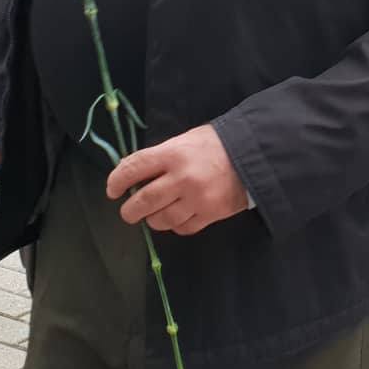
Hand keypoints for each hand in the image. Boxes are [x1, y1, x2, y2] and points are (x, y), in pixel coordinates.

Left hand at [107, 124, 248, 235]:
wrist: (255, 155)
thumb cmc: (217, 144)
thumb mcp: (186, 139)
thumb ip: (161, 156)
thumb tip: (133, 172)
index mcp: (173, 154)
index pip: (133, 168)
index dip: (116, 180)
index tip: (112, 190)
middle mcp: (182, 178)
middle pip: (143, 200)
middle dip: (130, 209)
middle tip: (129, 210)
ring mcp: (197, 199)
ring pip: (161, 219)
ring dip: (153, 219)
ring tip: (154, 214)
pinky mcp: (210, 214)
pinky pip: (183, 228)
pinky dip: (175, 226)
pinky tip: (177, 217)